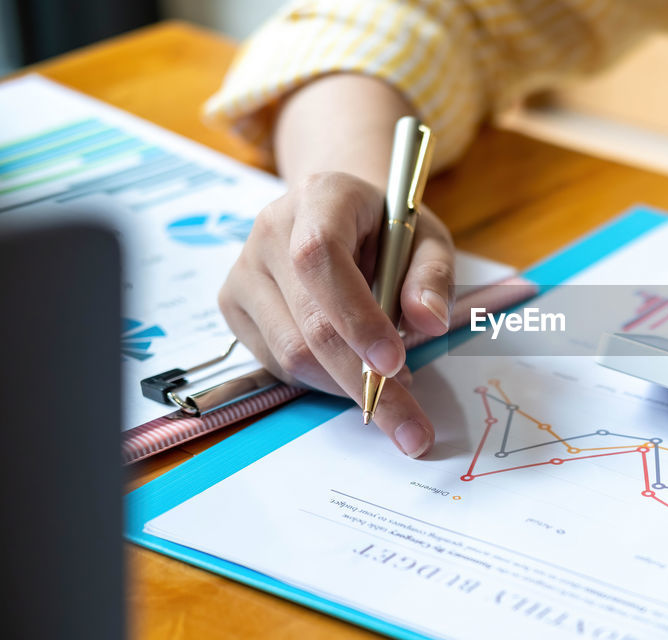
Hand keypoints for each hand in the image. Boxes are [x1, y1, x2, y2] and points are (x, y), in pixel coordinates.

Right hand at [219, 171, 454, 456]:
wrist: (340, 214)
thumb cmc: (388, 228)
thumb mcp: (427, 239)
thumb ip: (432, 276)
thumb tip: (429, 323)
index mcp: (322, 197)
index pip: (321, 257)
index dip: (356, 315)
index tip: (395, 363)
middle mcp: (271, 229)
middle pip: (309, 321)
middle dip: (364, 381)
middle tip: (411, 426)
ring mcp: (244, 269)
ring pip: (291, 354)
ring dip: (346, 386)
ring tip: (391, 388)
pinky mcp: (233, 306)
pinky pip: (277, 363)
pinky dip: (322, 381)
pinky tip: (353, 370)